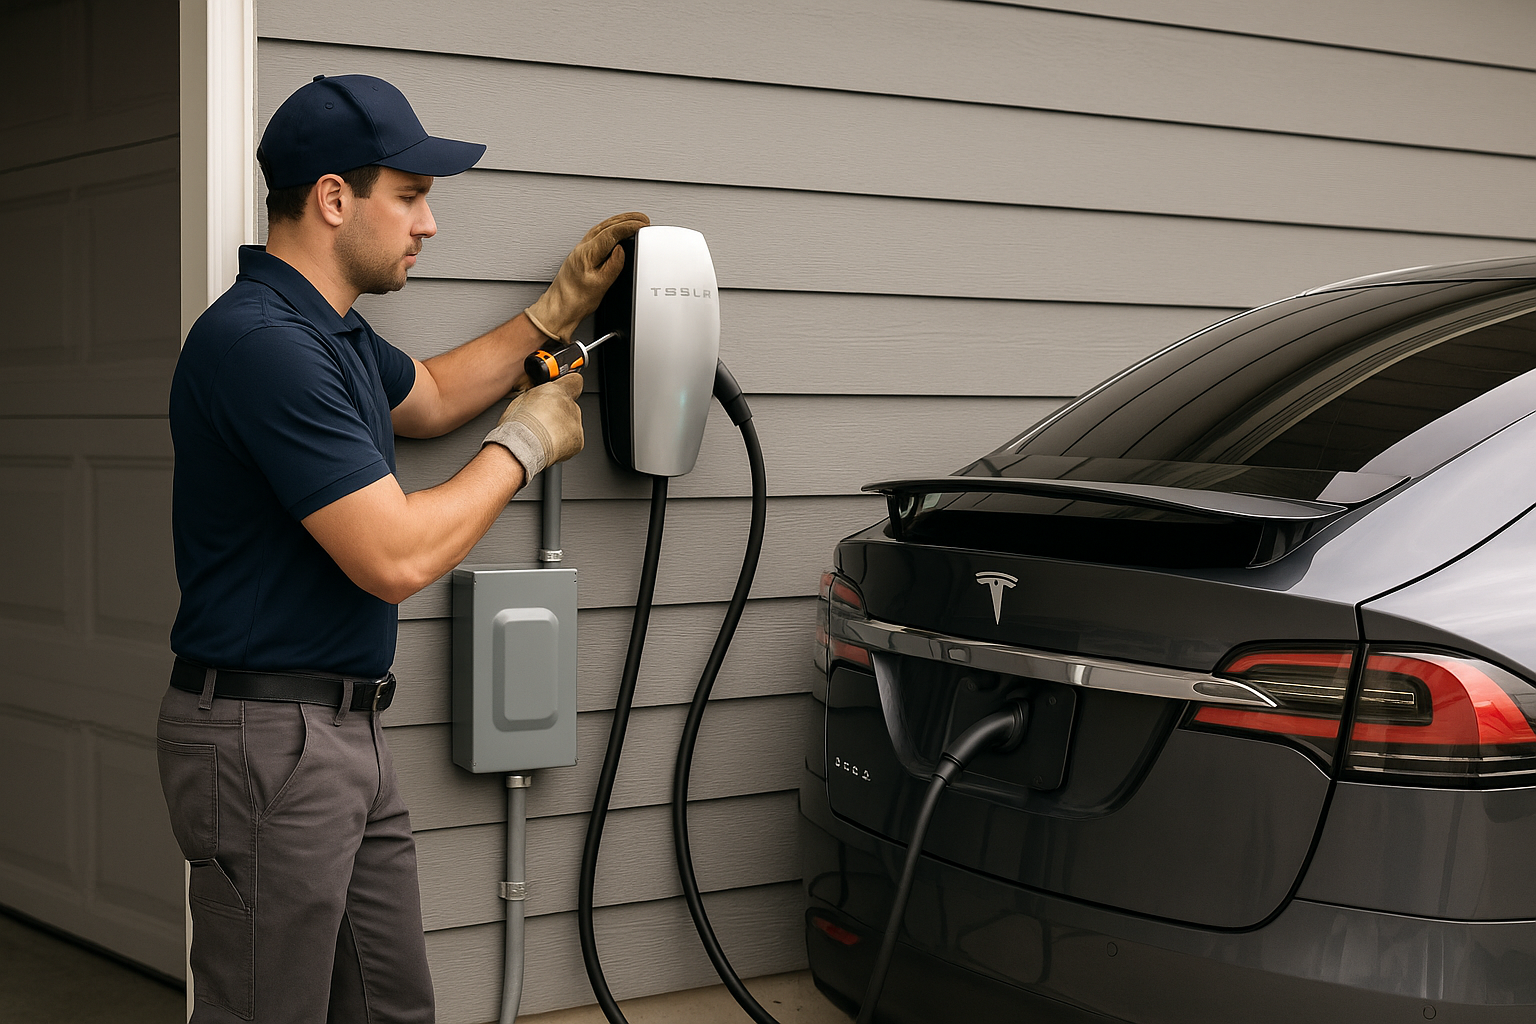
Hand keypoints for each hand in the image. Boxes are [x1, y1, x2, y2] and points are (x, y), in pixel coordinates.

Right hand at [482, 373, 583, 478]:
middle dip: (558, 412)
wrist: (523, 447)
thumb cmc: (518, 425)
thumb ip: (538, 394)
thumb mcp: (522, 398)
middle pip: (569, 405)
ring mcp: (575, 423)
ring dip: (560, 428)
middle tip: (542, 420)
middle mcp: (569, 405)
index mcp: (556, 390)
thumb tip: (539, 396)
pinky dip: (564, 443)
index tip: (565, 389)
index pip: (575, 380)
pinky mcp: (578, 441)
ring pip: (571, 423)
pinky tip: (549, 443)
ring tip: (542, 434)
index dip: (568, 385)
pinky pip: (573, 439)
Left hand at [524, 212, 649, 341]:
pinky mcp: (582, 255)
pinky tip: (616, 232)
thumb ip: (613, 265)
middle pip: (606, 225)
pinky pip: (598, 234)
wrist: (560, 309)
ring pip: (602, 228)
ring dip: (619, 221)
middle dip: (627, 219)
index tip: (642, 224)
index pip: (611, 232)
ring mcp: (581, 250)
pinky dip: (611, 229)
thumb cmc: (575, 301)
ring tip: (633, 220)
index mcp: (587, 253)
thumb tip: (621, 251)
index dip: (629, 226)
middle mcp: (582, 248)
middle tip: (642, 219)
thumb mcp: (600, 285)